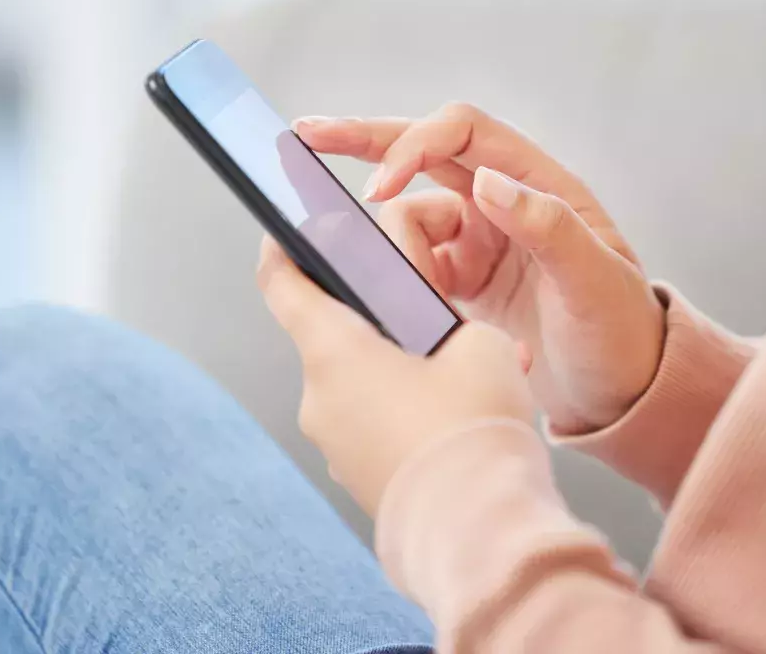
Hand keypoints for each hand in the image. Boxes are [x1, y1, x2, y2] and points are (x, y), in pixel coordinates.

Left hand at [256, 235, 532, 515]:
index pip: (282, 283)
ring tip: (464, 375)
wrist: (483, 531)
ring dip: (402, 371)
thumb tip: (449, 334)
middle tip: (431, 315)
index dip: (282, 250)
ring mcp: (335, 446)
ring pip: (362, 386)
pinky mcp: (360, 479)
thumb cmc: (473, 430)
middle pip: (336, 338)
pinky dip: (406, 414)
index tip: (287, 235)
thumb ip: (454, 319)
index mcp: (333, 352)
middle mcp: (319, 399)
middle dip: (382, 322)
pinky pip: (376, 428)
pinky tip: (459, 417)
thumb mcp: (480, 342)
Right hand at [294, 103, 663, 432]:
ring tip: (419, 299)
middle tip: (305, 134)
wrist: (622, 391)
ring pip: (409, 218)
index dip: (412, 146)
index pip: (462, 134)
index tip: (377, 188)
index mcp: (538, 184)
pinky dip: (395, 276)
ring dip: (395, 249)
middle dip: (364, 141)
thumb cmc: (621, 330)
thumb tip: (485, 180)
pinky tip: (398, 300)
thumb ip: (547, 226)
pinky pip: (411, 262)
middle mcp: (503, 202)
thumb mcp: (594, 280)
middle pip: (422, 152)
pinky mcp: (462, 281)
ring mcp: (479, 240)